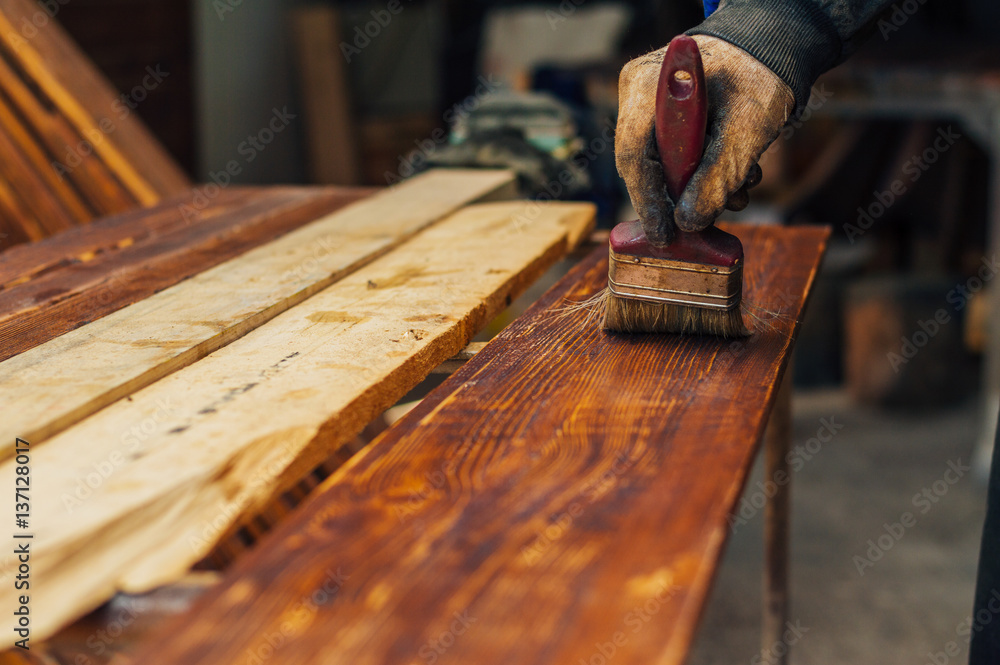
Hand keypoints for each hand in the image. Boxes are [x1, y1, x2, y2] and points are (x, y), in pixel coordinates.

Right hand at [615, 35, 793, 243]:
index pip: (634, 155)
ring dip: (700, 186)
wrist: (772, 45)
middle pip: (644, 163)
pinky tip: (736, 173)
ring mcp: (647, 104)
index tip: (664, 234)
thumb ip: (718, 177)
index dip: (647, 201)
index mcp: (649, 88)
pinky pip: (671, 154)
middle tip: (708, 219)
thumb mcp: (746, 130)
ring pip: (660, 163)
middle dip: (681, 196)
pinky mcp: (663, 115)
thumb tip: (688, 222)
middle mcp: (638, 93)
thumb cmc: (760, 75)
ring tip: (739, 191)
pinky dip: (703, 171)